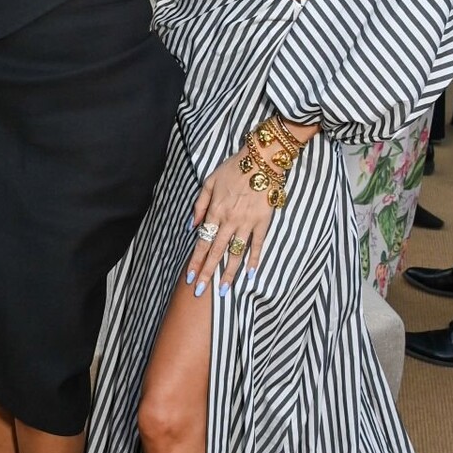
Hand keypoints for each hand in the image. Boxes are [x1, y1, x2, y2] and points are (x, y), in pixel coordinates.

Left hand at [186, 151, 274, 297]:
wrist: (262, 160)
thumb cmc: (233, 169)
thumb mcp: (208, 182)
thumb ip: (199, 205)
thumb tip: (191, 226)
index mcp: (215, 212)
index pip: (203, 242)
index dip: (195, 261)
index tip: (189, 277)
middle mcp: (230, 221)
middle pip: (217, 252)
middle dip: (207, 273)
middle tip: (200, 292)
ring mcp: (248, 223)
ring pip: (236, 253)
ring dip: (229, 273)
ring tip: (223, 290)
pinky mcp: (263, 222)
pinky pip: (258, 244)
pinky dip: (254, 259)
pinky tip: (249, 274)